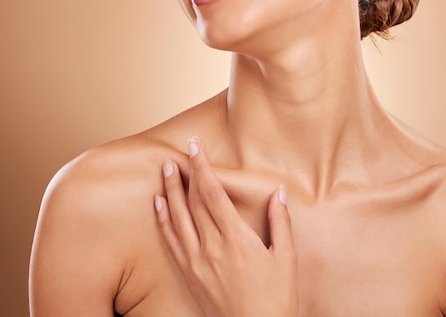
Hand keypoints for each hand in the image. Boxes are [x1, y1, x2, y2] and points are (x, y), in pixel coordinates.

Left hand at [154, 137, 297, 316]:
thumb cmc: (276, 299)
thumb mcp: (287, 258)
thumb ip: (281, 222)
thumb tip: (278, 192)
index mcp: (236, 239)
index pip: (213, 193)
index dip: (203, 166)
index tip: (196, 146)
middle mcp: (212, 247)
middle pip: (194, 201)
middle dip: (188, 172)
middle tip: (183, 150)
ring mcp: (197, 262)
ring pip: (178, 218)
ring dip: (170, 190)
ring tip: (166, 169)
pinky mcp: (189, 275)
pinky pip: (172, 242)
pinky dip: (163, 220)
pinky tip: (159, 205)